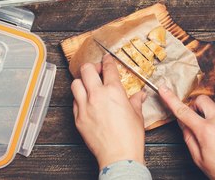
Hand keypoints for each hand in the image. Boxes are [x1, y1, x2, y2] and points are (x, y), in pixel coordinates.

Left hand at [71, 54, 146, 169]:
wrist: (119, 156)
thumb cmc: (129, 137)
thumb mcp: (137, 116)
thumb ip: (136, 101)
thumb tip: (140, 95)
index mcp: (114, 91)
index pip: (108, 68)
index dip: (107, 60)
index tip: (106, 59)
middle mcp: (97, 95)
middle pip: (86, 69)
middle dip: (91, 66)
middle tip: (96, 70)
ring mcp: (85, 106)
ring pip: (75, 84)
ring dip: (81, 82)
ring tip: (87, 85)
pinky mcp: (78, 118)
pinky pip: (74, 102)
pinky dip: (78, 99)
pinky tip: (84, 102)